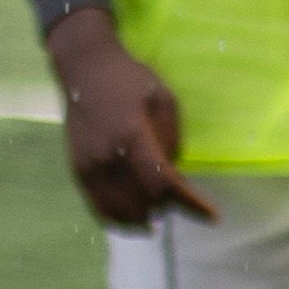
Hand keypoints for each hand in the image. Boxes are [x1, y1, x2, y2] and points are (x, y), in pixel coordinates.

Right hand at [50, 15, 209, 229]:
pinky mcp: (77, 169)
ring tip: (159, 211)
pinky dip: (118, 217)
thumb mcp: (163, 100)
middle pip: (143, 201)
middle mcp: (107, 156)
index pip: (163, 183)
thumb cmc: (128, 79)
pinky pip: (97, 206)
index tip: (211, 215)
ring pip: (119, 210)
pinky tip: (133, 218)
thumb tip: (175, 175)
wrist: (84, 69)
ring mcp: (88, 165)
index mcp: (132, 136)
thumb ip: (172, 140)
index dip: (190, 203)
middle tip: (182, 201)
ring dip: (144, 217)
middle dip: (168, 207)